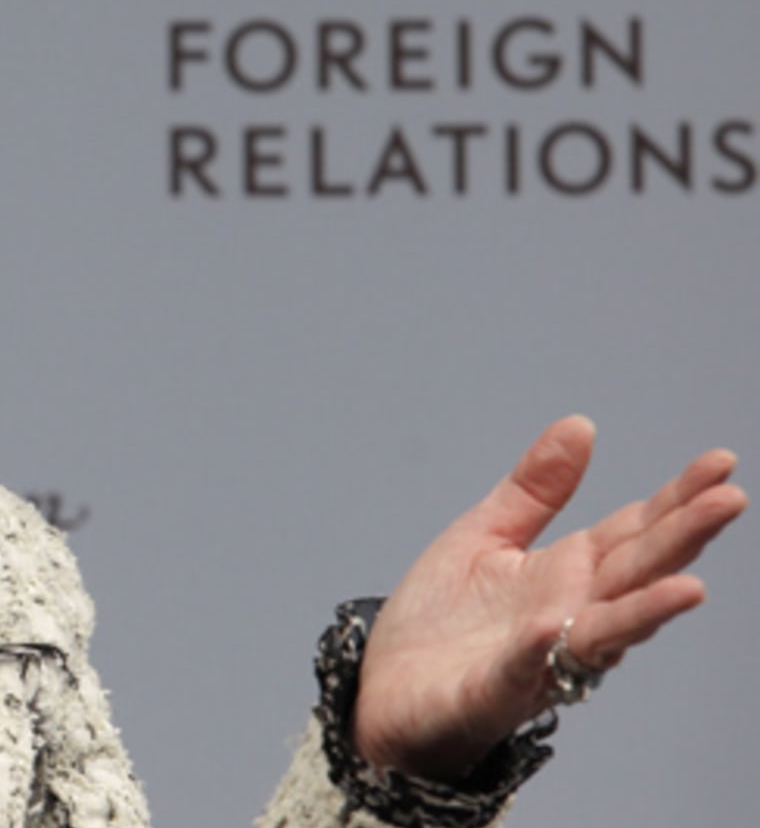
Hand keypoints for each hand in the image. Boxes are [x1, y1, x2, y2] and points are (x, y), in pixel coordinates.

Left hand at [352, 416, 744, 778]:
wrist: (389, 688)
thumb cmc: (444, 619)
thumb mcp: (486, 535)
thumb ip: (534, 490)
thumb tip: (581, 424)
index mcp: (567, 573)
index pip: (635, 531)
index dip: (678, 500)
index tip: (721, 462)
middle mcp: (570, 615)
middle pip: (636, 573)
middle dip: (682, 539)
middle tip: (729, 500)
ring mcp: (541, 657)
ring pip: (604, 632)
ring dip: (646, 612)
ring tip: (690, 588)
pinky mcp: (495, 690)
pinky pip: (521, 669)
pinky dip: (537, 651)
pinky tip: (548, 627)